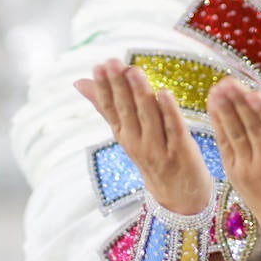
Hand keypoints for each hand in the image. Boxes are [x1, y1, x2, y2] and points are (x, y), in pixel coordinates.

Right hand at [75, 59, 212, 214]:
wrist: (179, 197)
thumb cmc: (152, 158)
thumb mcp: (126, 133)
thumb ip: (107, 106)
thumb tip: (79, 82)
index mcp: (123, 134)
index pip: (110, 108)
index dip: (104, 88)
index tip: (98, 66)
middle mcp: (137, 142)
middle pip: (126, 110)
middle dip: (119, 86)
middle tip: (112, 62)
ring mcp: (158, 149)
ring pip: (148, 117)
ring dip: (140, 93)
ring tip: (134, 71)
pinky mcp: (181, 152)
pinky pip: (174, 129)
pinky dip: (169, 112)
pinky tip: (165, 93)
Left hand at [207, 79, 260, 236]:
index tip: (255, 93)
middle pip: (254, 130)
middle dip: (240, 105)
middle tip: (230, 82)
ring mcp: (251, 170)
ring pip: (237, 135)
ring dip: (226, 111)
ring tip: (219, 88)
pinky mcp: (236, 175)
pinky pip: (226, 146)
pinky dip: (219, 126)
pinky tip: (214, 107)